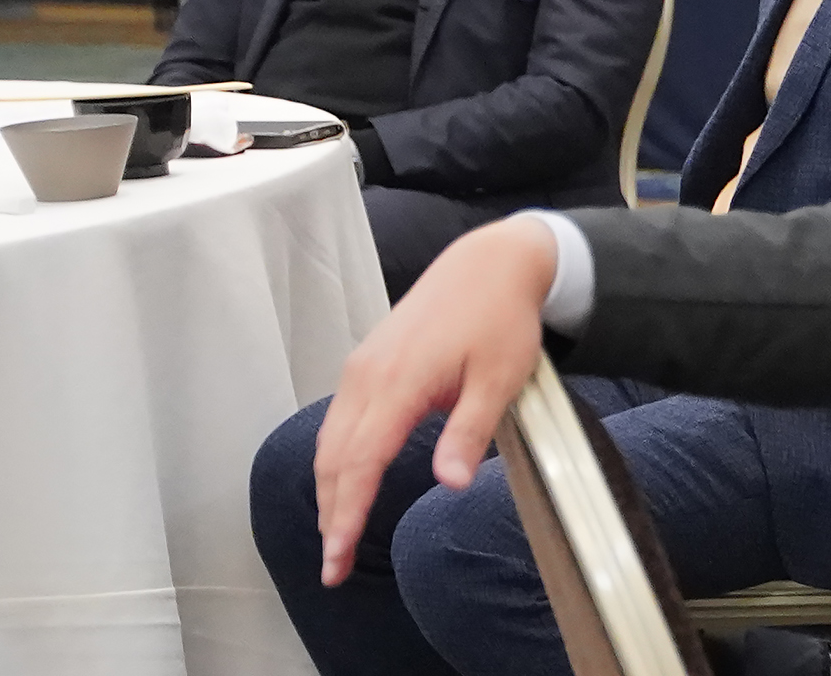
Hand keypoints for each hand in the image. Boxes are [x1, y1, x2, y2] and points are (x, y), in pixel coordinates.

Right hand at [313, 214, 556, 585]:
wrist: (490, 263)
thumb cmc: (501, 319)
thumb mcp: (499, 378)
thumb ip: (470, 431)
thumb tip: (449, 485)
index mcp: (398, 383)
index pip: (360, 463)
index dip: (348, 515)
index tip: (338, 559)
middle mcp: (367, 375)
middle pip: (334, 458)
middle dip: (331, 515)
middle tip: (333, 568)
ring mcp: (361, 366)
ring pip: (330, 439)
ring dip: (329, 490)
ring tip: (335, 536)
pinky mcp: (366, 361)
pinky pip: (339, 419)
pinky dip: (335, 458)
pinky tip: (345, 482)